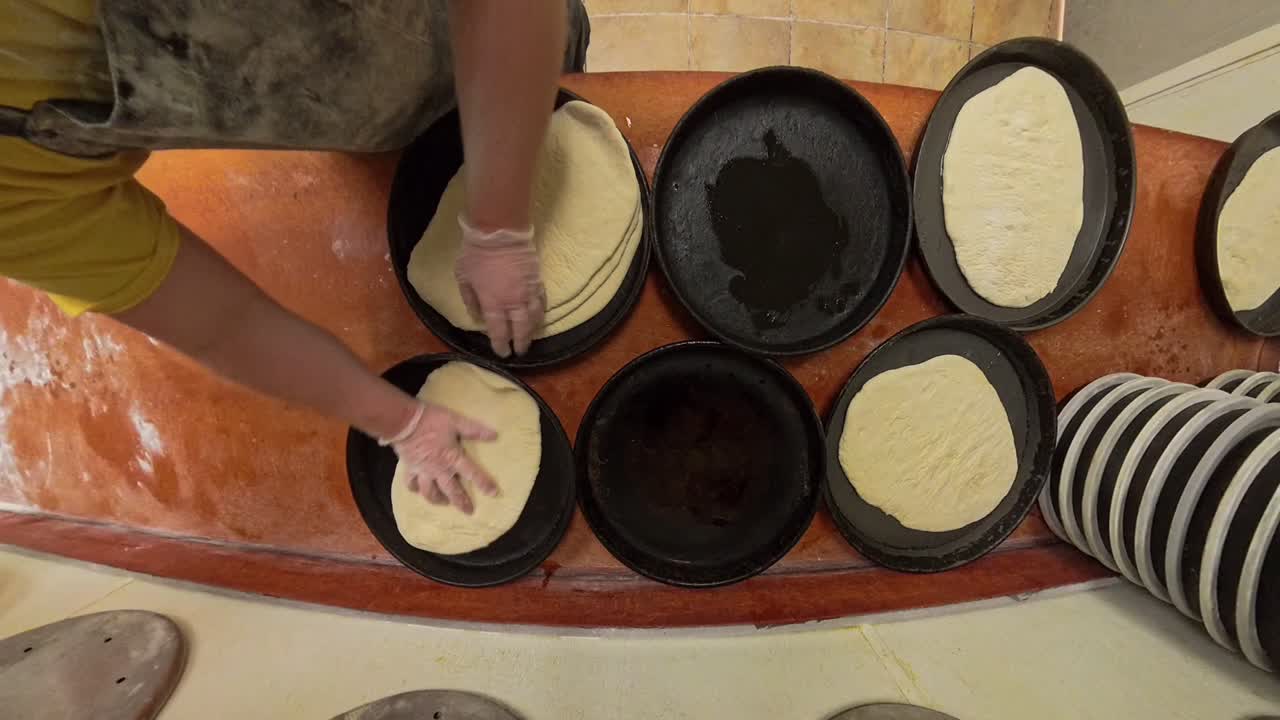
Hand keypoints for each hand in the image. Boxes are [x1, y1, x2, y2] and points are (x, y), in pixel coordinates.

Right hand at [380, 402, 497, 514]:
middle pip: (451, 490)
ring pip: (430, 492)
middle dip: (461, 502)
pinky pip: (411, 484)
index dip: (484, 483)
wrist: (404, 421)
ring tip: (444, 503)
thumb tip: (494, 435)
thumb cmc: (432, 420)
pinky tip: (418, 491)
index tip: (493, 493)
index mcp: (452, 457)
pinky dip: (414, 489)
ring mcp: (423, 471)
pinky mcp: (410, 468)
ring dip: (438, 500)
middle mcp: (438, 469)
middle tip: (468, 511)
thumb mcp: (456, 421)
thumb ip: (474, 430)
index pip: (472, 473)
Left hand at [454, 216, 545, 357]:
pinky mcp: (538, 281)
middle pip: (521, 329)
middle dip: (520, 343)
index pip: (499, 331)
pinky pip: (542, 302)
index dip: (501, 344)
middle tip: (519, 351)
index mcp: (493, 303)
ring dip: (532, 330)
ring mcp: (528, 292)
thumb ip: (470, 299)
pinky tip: (539, 317)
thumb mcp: (463, 277)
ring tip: (530, 338)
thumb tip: (477, 316)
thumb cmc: (476, 253)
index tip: (502, 353)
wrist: (500, 231)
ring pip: (535, 318)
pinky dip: (541, 312)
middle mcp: (514, 302)